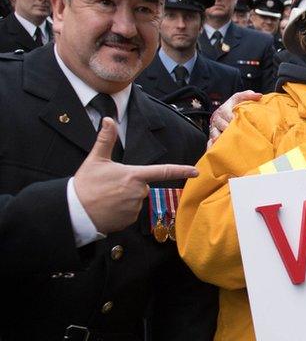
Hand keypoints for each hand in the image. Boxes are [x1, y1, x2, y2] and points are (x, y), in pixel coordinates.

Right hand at [75, 119, 198, 233]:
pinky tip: (107, 209)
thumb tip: (108, 119)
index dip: (181, 171)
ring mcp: (135, 208)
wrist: (74, 211)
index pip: (163, 171)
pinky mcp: (129, 221)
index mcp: (134, 175)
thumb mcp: (96, 160)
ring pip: (135, 200)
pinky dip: (121, 211)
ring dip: (124, 199)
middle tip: (109, 186)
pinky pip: (130, 213)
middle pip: (141, 186)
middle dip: (129, 185)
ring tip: (106, 198)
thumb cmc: (85, 184)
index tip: (196, 172)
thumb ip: (105, 139)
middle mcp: (138, 192)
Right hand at [208, 90, 261, 146]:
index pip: (225, 113)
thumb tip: (259, 96)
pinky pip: (210, 143)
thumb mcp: (239, 98)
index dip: (231, 117)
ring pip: (214, 135)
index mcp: (223, 110)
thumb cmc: (234, 105)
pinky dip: (212, 147)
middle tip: (235, 135)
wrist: (226, 113)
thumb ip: (248, 95)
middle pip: (220, 125)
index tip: (236, 121)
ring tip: (227, 144)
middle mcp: (216, 119)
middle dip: (227, 130)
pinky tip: (217, 151)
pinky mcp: (212, 137)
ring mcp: (213, 129)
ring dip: (220, 140)